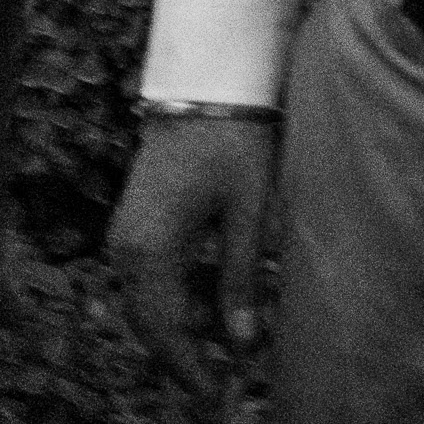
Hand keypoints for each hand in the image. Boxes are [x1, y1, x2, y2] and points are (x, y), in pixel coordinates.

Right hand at [106, 116, 278, 408]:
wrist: (207, 79)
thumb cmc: (234, 137)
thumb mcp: (248, 209)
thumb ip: (242, 278)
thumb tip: (242, 343)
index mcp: (151, 250)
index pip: (166, 330)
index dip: (191, 368)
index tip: (216, 395)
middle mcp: (127, 246)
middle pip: (151, 320)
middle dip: (185, 351)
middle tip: (220, 378)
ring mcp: (127, 231)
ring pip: (150, 298)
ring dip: (182, 323)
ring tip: (223, 341)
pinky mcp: (137, 217)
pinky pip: (151, 273)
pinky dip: (177, 294)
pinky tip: (211, 300)